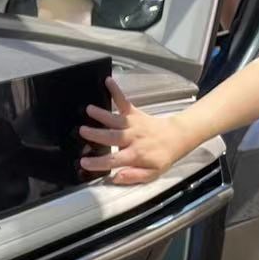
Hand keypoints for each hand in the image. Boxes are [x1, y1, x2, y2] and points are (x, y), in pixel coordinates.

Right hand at [79, 77, 196, 185]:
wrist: (176, 137)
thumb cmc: (161, 157)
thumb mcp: (151, 174)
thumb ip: (134, 177)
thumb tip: (115, 178)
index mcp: (135, 155)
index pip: (113, 160)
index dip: (98, 162)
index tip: (84, 162)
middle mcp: (132, 138)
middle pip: (112, 137)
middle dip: (96, 134)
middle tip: (82, 131)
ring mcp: (133, 124)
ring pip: (115, 120)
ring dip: (102, 114)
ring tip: (89, 109)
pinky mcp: (134, 113)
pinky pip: (124, 102)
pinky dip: (116, 91)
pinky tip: (108, 81)